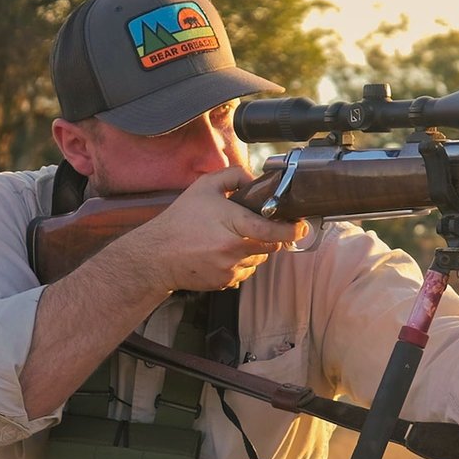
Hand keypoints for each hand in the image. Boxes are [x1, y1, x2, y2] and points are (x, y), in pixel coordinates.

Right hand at [121, 168, 306, 293]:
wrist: (157, 256)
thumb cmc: (180, 220)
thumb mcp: (204, 187)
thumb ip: (233, 176)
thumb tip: (254, 180)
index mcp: (233, 225)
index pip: (272, 231)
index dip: (292, 229)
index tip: (301, 226)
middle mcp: (234, 250)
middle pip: (270, 247)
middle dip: (270, 238)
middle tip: (259, 227)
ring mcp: (230, 269)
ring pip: (259, 261)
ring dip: (254, 251)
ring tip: (232, 239)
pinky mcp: (225, 282)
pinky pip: (245, 273)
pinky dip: (241, 263)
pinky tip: (222, 253)